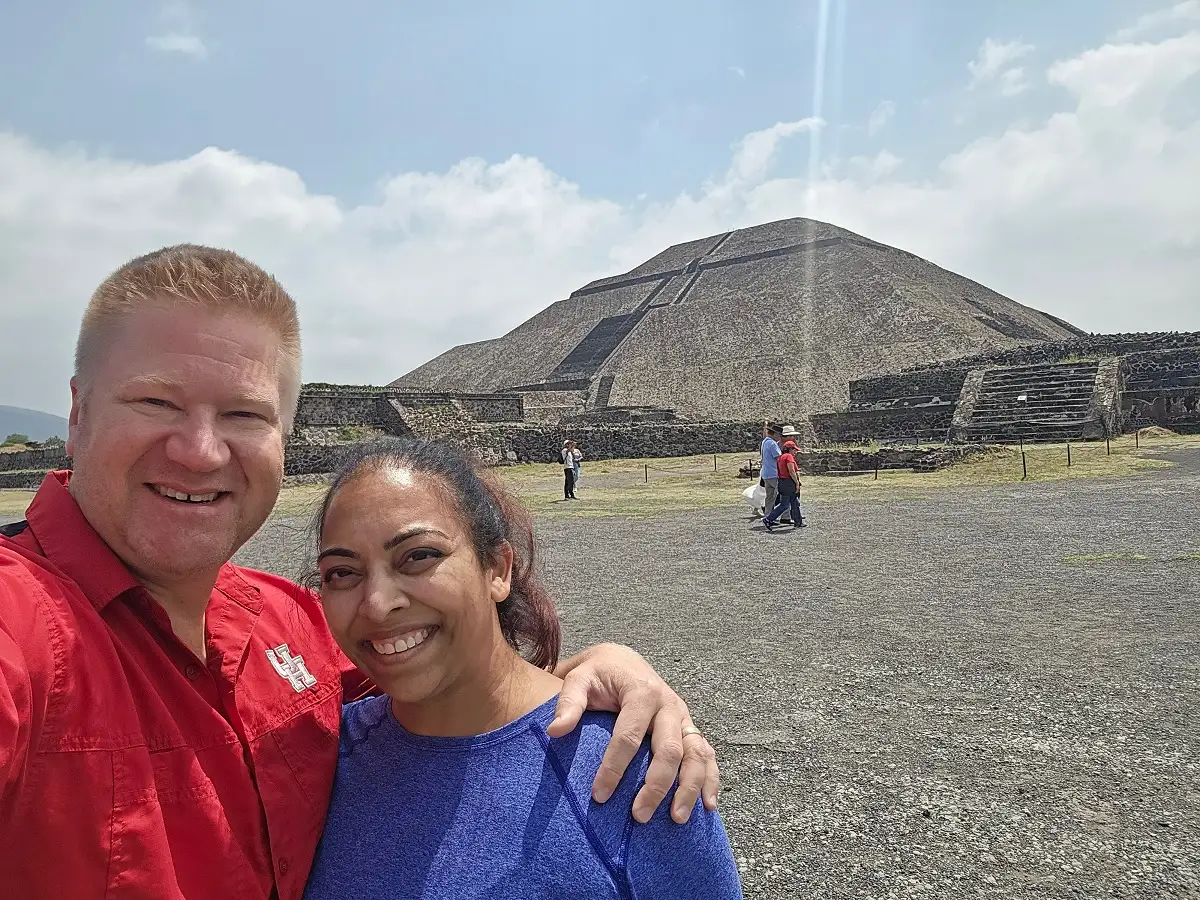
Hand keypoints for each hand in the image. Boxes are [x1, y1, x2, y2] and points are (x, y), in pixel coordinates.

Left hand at [548, 643, 719, 823]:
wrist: (621, 660)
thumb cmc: (598, 673)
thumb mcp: (579, 679)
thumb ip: (568, 703)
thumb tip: (555, 731)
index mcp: (641, 692)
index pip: (629, 736)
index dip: (614, 767)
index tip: (599, 796)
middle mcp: (668, 704)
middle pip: (668, 749)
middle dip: (656, 785)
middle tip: (639, 816)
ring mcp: (682, 717)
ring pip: (696, 754)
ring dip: (689, 788)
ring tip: (677, 819)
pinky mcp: (689, 727)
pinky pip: (707, 754)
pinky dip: (710, 779)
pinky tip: (708, 805)